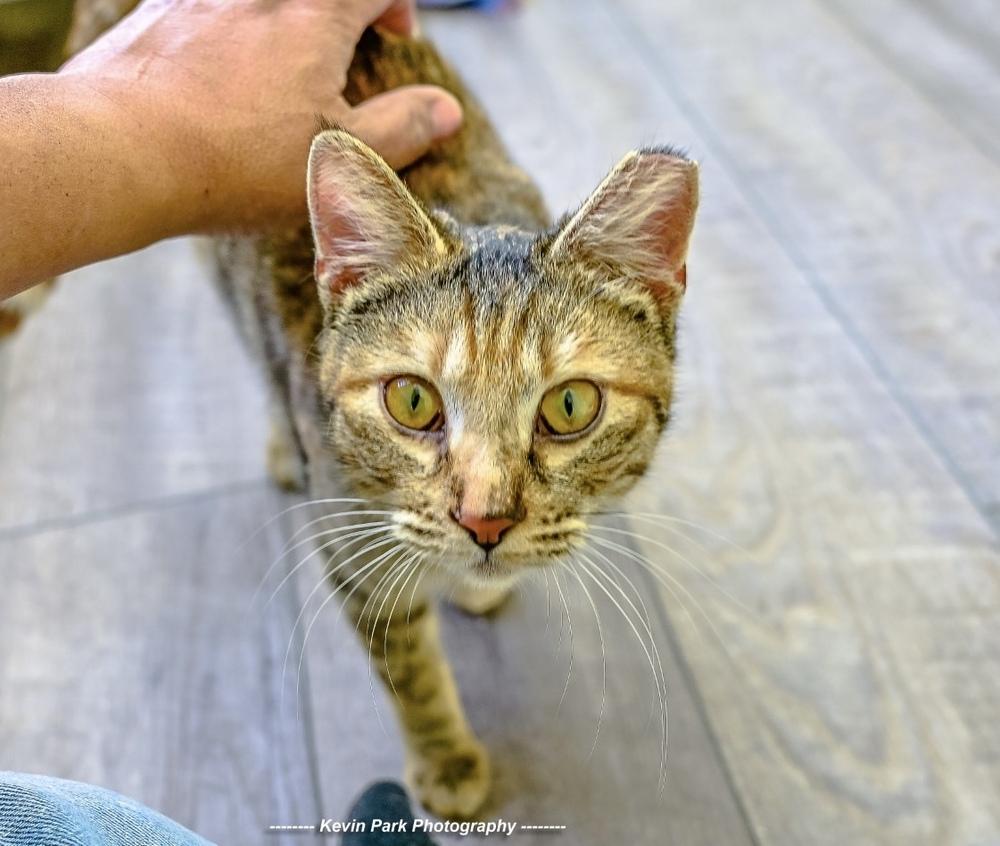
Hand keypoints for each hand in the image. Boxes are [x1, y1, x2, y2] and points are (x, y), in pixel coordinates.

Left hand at [60, 0, 463, 230]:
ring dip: (283, 21)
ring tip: (280, 69)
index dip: (396, 4)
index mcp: (314, 14)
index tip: (396, 38)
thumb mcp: (342, 158)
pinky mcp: (152, 11)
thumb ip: (402, 129)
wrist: (119, 150)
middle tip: (342, 50)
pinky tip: (219, 78)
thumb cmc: (237, 158)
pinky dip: (230, 26)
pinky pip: (207, 5)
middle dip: (339, 14)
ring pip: (260, 2)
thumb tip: (447, 109)